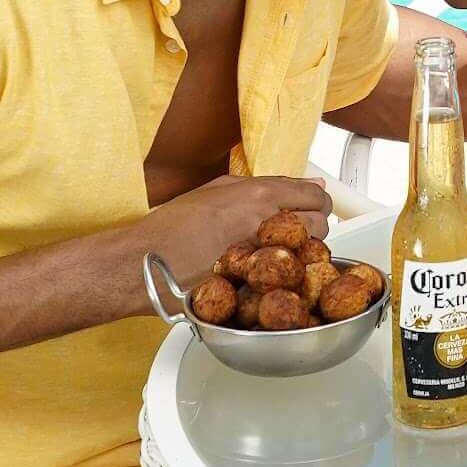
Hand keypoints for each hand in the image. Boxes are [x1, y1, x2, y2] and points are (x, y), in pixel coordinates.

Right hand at [132, 175, 333, 297]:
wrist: (145, 261)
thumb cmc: (173, 226)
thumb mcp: (217, 189)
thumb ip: (264, 184)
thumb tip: (305, 184)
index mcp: (257, 194)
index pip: (313, 194)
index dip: (316, 202)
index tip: (312, 207)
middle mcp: (265, 221)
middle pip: (321, 222)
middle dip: (315, 226)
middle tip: (298, 232)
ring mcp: (262, 254)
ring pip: (310, 249)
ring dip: (304, 249)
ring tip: (280, 252)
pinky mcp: (253, 282)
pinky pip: (287, 275)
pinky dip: (285, 273)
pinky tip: (268, 272)